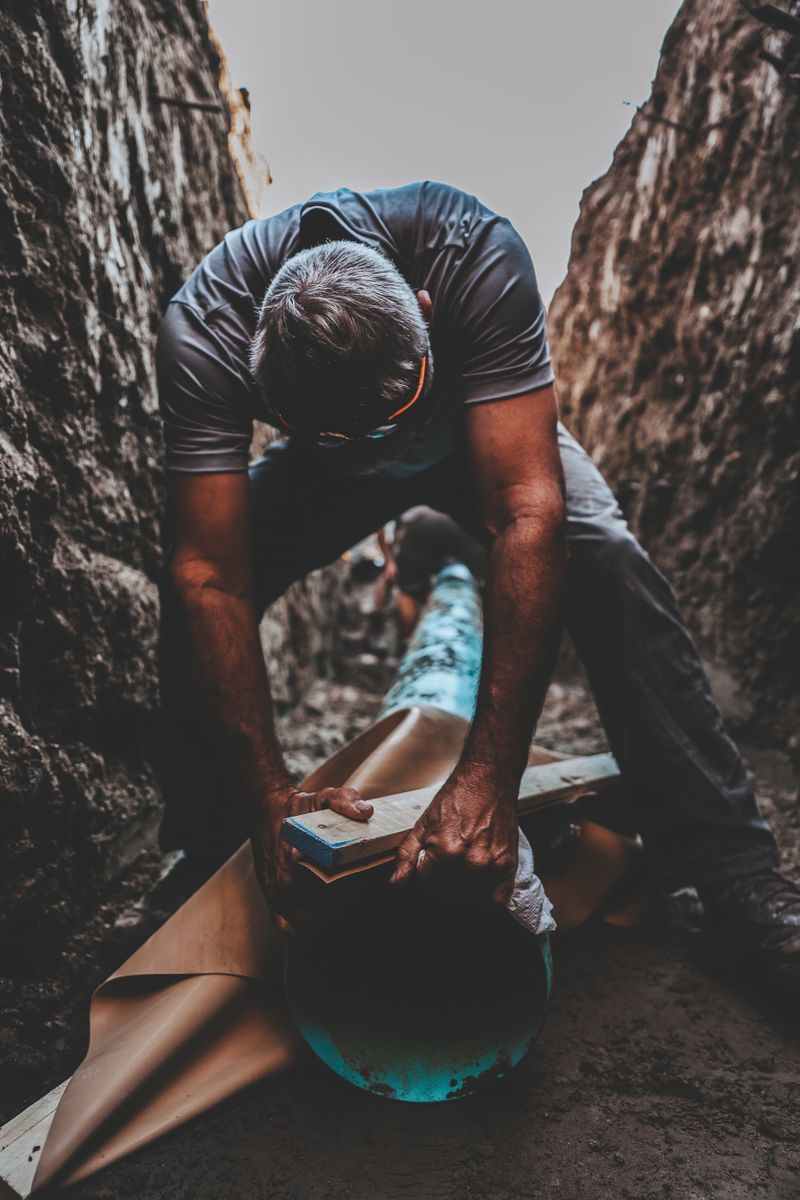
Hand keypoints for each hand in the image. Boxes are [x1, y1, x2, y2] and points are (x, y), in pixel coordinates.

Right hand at [251, 785, 372, 934]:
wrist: (264, 810)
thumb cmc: (297, 808)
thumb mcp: (324, 796)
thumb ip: (345, 800)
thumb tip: (366, 812)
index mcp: (299, 858)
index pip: (339, 890)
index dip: (361, 892)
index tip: (374, 886)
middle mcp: (285, 882)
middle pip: (328, 913)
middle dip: (351, 909)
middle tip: (368, 900)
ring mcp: (276, 895)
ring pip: (312, 927)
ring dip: (333, 923)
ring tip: (350, 910)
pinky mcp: (271, 901)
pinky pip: (292, 929)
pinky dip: (309, 930)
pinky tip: (325, 920)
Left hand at [390, 767, 518, 904]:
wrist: (489, 781)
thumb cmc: (456, 798)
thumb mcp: (423, 824)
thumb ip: (407, 856)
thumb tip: (396, 884)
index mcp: (446, 852)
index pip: (427, 885)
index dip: (426, 875)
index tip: (432, 863)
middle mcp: (471, 863)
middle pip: (447, 895)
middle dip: (442, 883)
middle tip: (447, 862)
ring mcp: (492, 867)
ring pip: (469, 899)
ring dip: (462, 891)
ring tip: (462, 867)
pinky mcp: (508, 866)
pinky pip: (495, 900)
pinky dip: (486, 896)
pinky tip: (479, 881)